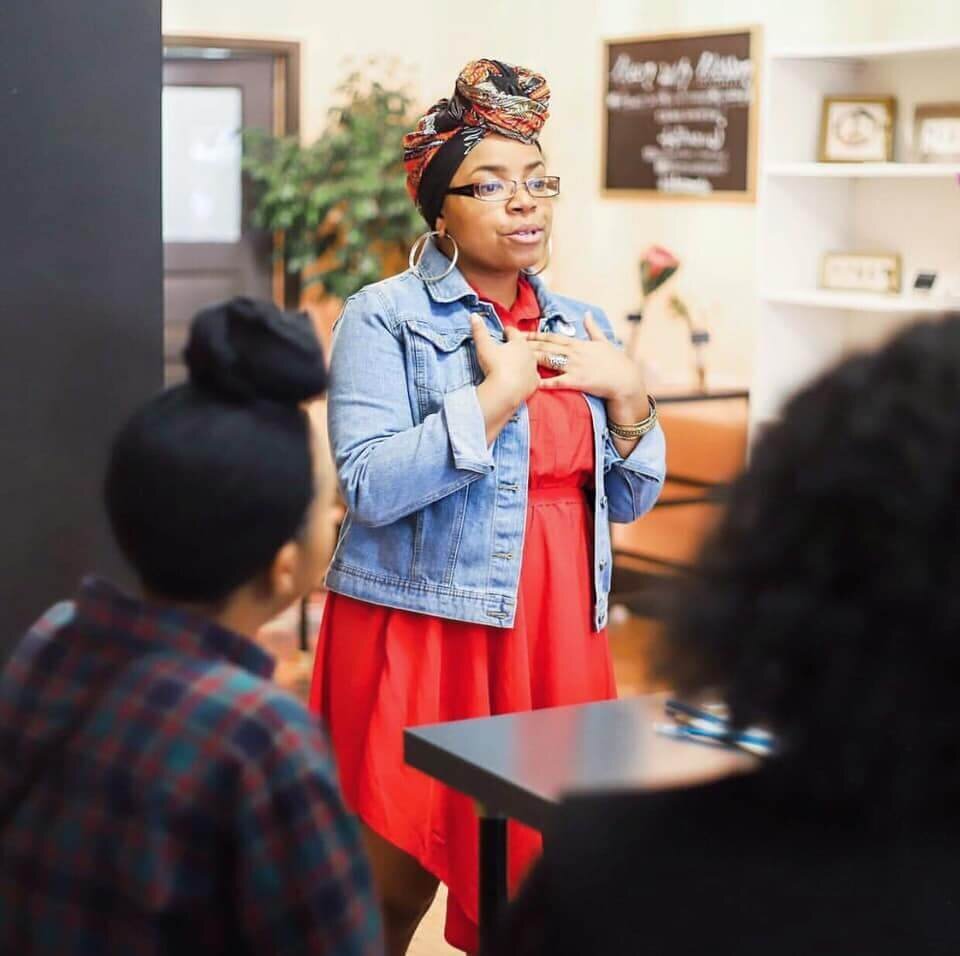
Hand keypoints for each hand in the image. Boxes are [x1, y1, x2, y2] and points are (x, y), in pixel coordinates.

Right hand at [471, 315, 538, 407]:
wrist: (504, 391)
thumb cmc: (494, 365)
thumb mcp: (484, 346)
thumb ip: (479, 330)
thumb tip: (474, 315)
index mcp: (519, 342)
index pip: (513, 332)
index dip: (507, 331)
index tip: (503, 332)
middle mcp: (530, 353)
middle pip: (524, 346)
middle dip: (517, 346)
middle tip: (508, 348)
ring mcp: (534, 369)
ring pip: (530, 361)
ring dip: (523, 361)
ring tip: (515, 364)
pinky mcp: (535, 383)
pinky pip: (533, 378)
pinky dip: (528, 377)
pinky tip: (524, 379)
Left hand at [527, 313, 647, 414]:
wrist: (625, 379)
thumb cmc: (615, 362)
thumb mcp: (603, 341)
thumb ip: (592, 328)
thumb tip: (587, 314)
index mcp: (578, 344)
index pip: (552, 337)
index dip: (535, 334)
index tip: (521, 333)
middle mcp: (574, 353)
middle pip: (546, 347)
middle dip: (527, 344)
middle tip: (510, 343)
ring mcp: (575, 366)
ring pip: (549, 360)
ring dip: (532, 358)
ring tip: (516, 358)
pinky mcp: (578, 381)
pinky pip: (558, 381)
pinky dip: (546, 382)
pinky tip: (533, 382)